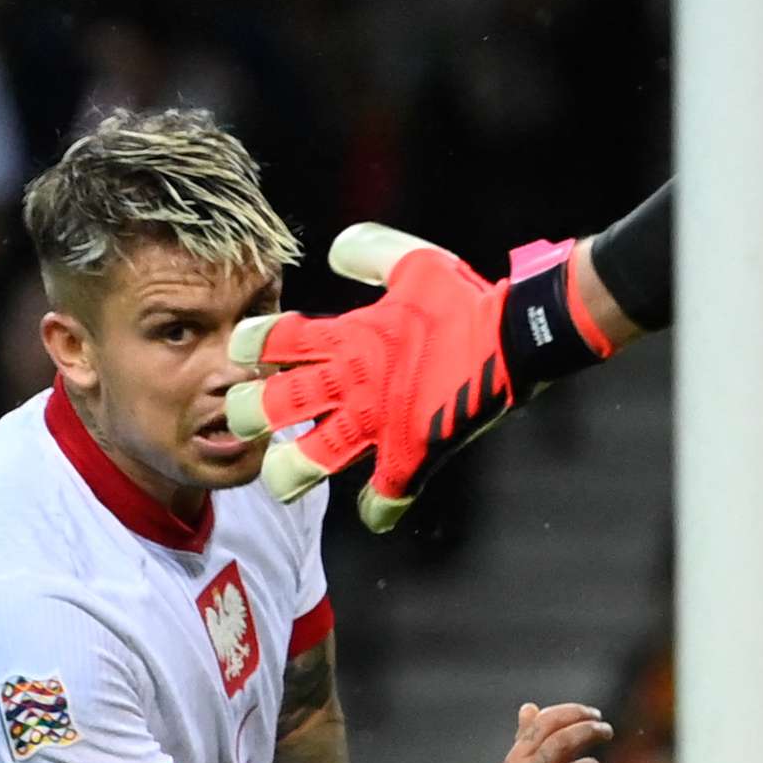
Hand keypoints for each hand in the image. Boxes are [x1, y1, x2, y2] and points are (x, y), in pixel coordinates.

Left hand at [225, 225, 606, 530]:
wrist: (518, 335)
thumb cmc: (466, 300)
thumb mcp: (416, 263)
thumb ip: (371, 251)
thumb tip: (335, 252)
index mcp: (348, 338)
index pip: (272, 340)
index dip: (248, 345)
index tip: (243, 350)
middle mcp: (353, 383)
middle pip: (269, 406)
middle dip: (246, 414)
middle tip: (246, 416)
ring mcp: (380, 423)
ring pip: (309, 462)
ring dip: (289, 474)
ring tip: (283, 476)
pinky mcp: (413, 454)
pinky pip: (384, 497)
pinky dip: (378, 509)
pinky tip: (374, 511)